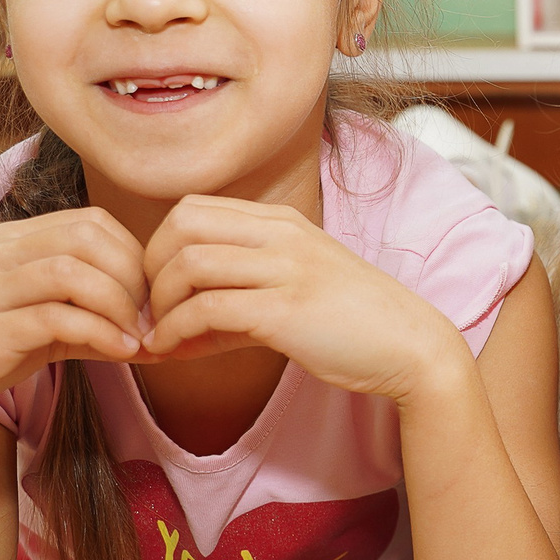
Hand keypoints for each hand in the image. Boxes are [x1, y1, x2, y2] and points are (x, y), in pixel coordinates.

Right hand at [0, 208, 147, 440]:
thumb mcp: (36, 327)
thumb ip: (86, 317)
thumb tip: (151, 330)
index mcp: (10, 242)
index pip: (91, 222)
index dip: (134, 256)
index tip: (150, 297)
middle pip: (87, 238)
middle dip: (134, 277)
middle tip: (149, 317)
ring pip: (72, 271)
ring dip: (119, 304)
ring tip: (138, 337)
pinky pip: (55, 317)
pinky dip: (100, 333)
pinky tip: (121, 353)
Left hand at [140, 195, 467, 402]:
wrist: (410, 346)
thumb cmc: (353, 322)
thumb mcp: (296, 289)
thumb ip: (240, 297)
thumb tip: (178, 327)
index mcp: (283, 222)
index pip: (193, 208)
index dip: (159, 245)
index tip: (156, 288)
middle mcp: (282, 235)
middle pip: (182, 226)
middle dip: (149, 269)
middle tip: (148, 309)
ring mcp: (286, 269)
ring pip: (190, 264)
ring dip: (159, 303)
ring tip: (156, 333)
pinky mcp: (286, 311)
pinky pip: (210, 308)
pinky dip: (177, 331)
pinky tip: (170, 351)